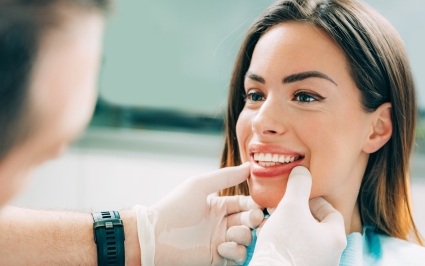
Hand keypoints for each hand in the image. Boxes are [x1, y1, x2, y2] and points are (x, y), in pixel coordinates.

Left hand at [134, 162, 263, 265]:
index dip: (255, 204)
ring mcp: (220, 240)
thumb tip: (250, 166)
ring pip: (246, 238)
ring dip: (243, 235)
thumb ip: (226, 176)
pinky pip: (238, 255)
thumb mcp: (200, 185)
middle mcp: (221, 223)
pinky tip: (221, 247)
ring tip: (230, 233)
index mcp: (219, 205)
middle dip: (254, 219)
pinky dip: (235, 251)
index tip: (262, 204)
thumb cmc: (175, 207)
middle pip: (249, 221)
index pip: (245, 203)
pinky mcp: (217, 257)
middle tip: (253, 218)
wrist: (156, 236)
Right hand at [249, 166, 346, 265]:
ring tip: (270, 220)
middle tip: (281, 206)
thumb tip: (302, 170)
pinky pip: (294, 250)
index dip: (313, 200)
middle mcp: (330, 254)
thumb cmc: (285, 244)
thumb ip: (298, 185)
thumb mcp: (291, 207)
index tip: (298, 196)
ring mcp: (315, 264)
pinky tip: (268, 237)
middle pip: (315, 225)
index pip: (331, 212)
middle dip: (296, 212)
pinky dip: (283, 241)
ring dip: (287, 226)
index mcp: (335, 238)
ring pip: (302, 238)